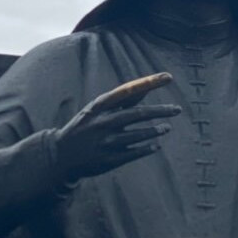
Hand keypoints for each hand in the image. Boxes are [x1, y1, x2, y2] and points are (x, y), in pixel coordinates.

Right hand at [53, 73, 181, 182]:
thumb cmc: (85, 127)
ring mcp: (105, 142)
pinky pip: (132, 153)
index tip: (168, 77)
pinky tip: (156, 145)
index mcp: (99, 106)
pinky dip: (146, 148)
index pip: (129, 90)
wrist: (60, 155)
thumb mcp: (97, 110)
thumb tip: (147, 87)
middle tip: (177, 109)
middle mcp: (102, 123)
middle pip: (137, 114)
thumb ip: (122, 101)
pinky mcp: (108, 160)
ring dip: (155, 130)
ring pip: (137, 134)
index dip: (149, 83)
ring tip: (167, 127)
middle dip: (160, 111)